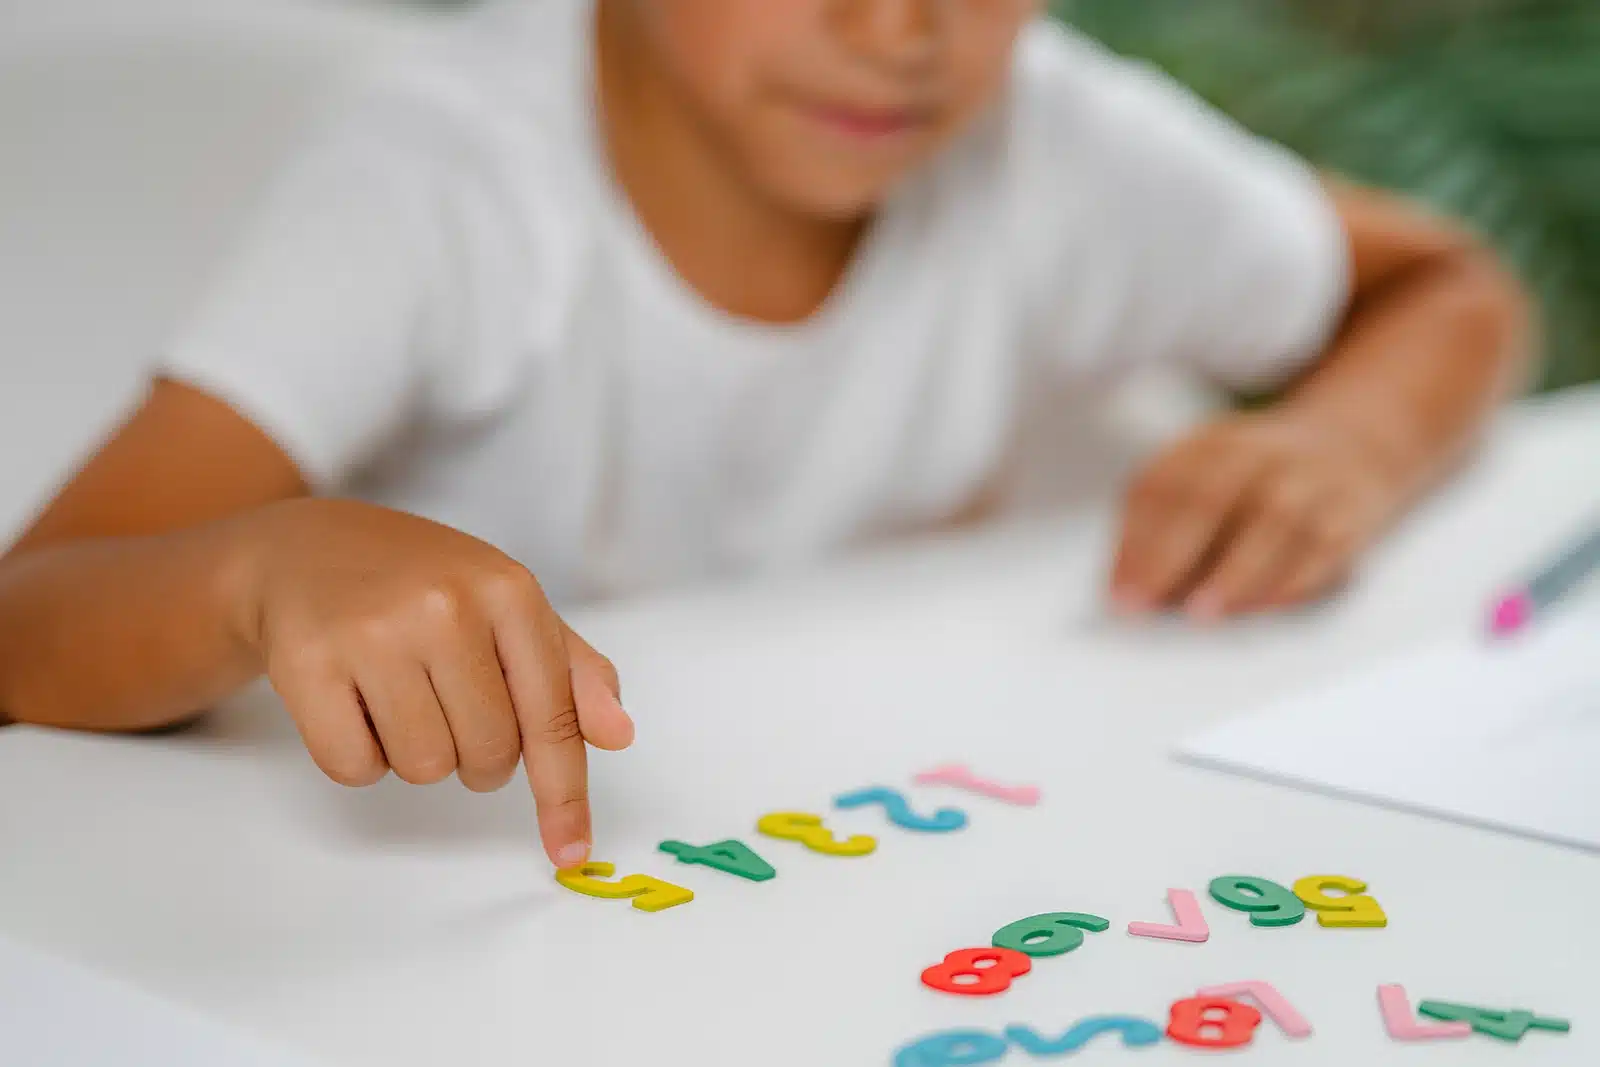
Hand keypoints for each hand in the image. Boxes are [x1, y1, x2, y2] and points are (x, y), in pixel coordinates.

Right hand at [230, 498, 631, 866]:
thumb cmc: (422, 584)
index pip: (553, 715)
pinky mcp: (306, 662)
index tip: (571, 849)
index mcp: (509, 590)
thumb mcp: (508, 606)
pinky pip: (353, 767)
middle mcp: (445, 606)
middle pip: (488, 755)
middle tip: (447, 705)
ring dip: (414, 753)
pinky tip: (353, 701)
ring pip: (423, 768)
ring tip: (396, 694)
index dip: (564, 792)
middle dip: (474, 754)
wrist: (307, 547)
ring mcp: (373, 632)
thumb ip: (572, 671)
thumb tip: (618, 734)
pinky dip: (358, 755)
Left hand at [1110, 411, 1409, 620]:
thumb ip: (1158, 521)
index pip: (1164, 483)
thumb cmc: (1257, 479)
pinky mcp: (1350, 517)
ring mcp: (1309, 481)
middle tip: (1144, 603)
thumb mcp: (1205, 474)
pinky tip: (1259, 608)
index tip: (1117, 590)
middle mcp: (1260, 454)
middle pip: (1211, 496)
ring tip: (1200, 612)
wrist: (1354, 445)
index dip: (1135, 539)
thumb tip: (1123, 584)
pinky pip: (1321, 550)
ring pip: (1273, 523)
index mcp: (1212, 442)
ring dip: (1235, 572)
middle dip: (1171, 553)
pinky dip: (1289, 582)